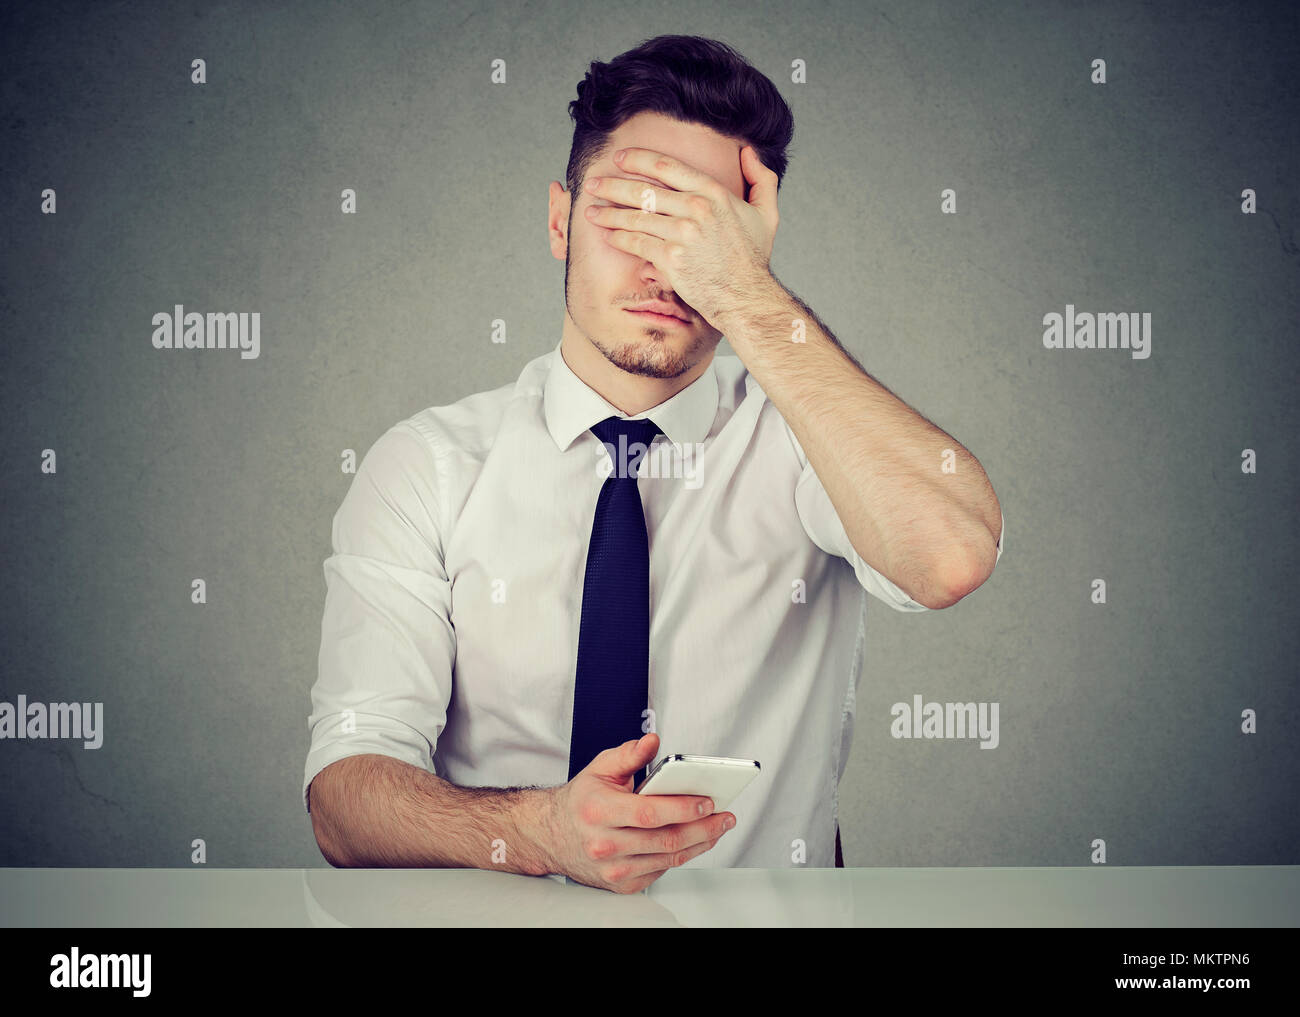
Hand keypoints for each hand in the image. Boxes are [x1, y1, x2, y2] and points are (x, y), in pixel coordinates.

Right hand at [542, 732, 735, 892]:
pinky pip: (660, 870)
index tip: (707, 801)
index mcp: (598, 811)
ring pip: (668, 858)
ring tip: (718, 827)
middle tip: (724, 816)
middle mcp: (604, 844)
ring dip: (700, 843)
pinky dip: (682, 855)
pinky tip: (694, 841)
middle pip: (665, 839)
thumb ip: (628, 754)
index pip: (649, 813)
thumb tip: (652, 741)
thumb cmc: (580, 801)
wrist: (551, 835)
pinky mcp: (621, 884)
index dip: (682, 808)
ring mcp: (613, 869)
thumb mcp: (600, 768)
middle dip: (703, 828)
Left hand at [582, 145, 779, 324]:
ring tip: (591, 211)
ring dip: (608, 213)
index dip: (637, 159)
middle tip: (593, 184)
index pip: (666, 166)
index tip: (619, 158)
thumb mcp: (766, 214)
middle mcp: (696, 209)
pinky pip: (637, 243)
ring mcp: (682, 234)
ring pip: (635, 217)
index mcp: (714, 192)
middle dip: (612, 185)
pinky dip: (619, 237)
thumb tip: (748, 151)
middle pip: (643, 190)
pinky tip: (607, 235)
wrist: (745, 297)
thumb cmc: (752, 258)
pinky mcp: (671, 259)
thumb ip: (761, 179)